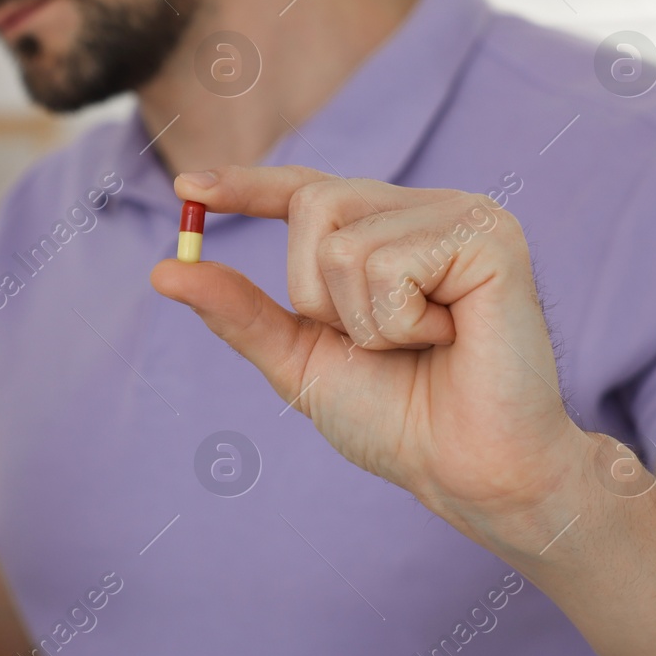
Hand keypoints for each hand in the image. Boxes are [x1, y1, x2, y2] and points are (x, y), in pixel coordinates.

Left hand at [150, 165, 586, 530]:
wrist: (468, 470)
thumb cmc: (398, 418)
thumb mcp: (299, 359)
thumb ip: (239, 312)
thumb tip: (164, 270)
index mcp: (389, 228)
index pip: (307, 189)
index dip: (247, 185)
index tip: (186, 186)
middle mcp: (426, 208)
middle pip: (312, 204)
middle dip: (318, 294)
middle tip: (380, 340)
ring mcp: (463, 215)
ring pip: (342, 242)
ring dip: (362, 319)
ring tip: (420, 343)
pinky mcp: (491, 237)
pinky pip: (388, 264)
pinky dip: (397, 321)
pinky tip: (448, 338)